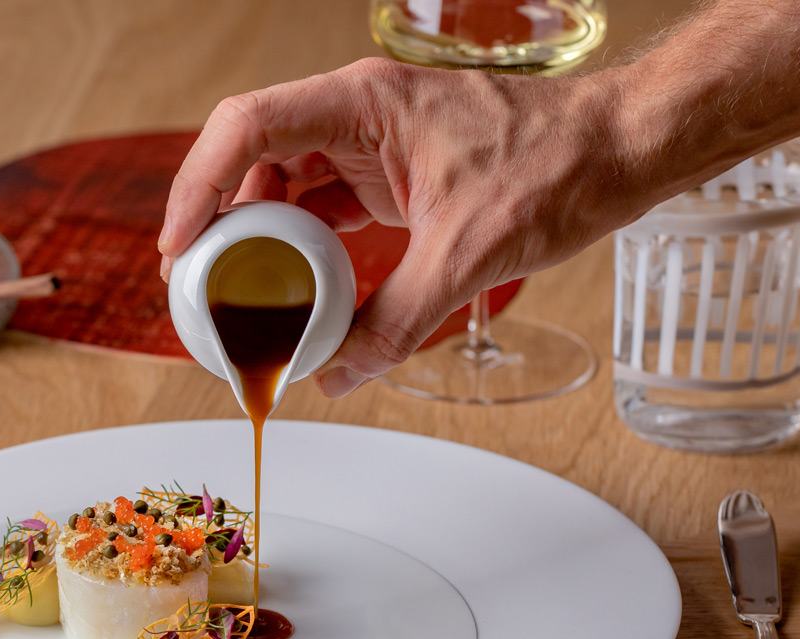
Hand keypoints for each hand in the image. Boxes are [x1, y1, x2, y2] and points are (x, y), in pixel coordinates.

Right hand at [157, 58, 645, 396]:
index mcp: (363, 103)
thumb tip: (339, 374)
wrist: (619, 150)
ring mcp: (374, 141)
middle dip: (221, 220)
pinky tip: (298, 286)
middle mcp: (359, 112)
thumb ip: (397, 319)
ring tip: (245, 295)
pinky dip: (304, 243)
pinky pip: (325, 203)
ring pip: (287, 182)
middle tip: (203, 286)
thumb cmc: (557, 167)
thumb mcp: (467, 253)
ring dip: (261, 235)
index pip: (246, 128)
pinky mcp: (393, 171)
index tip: (180, 246)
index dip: (197, 185)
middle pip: (254, 156)